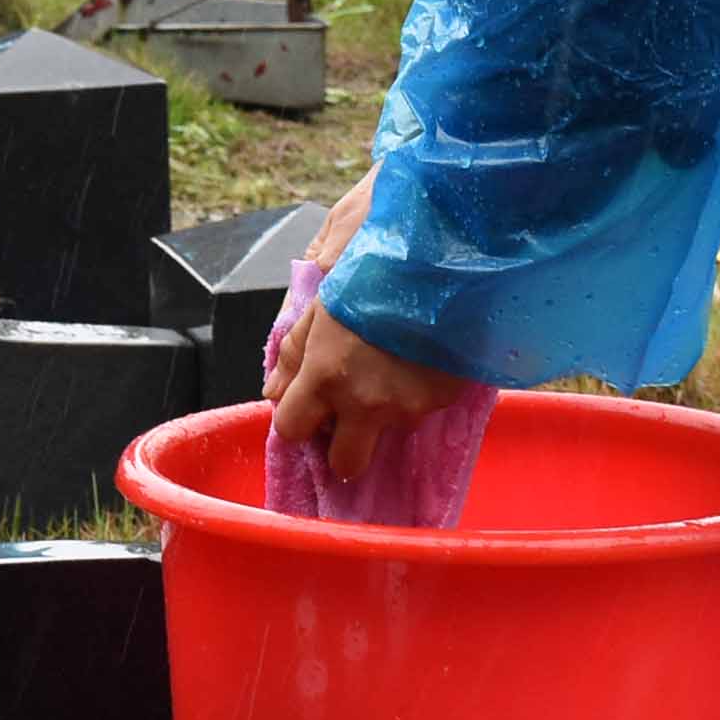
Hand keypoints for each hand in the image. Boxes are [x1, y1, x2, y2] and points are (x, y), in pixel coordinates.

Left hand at [264, 171, 463, 481]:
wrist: (446, 255)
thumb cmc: (376, 265)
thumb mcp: (324, 300)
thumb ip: (294, 350)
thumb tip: (273, 391)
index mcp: (326, 375)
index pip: (292, 430)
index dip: (297, 422)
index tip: (307, 409)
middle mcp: (366, 401)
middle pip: (345, 465)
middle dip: (342, 447)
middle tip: (348, 415)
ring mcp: (410, 405)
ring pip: (387, 430)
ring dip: (382, 408)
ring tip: (391, 359)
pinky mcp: (444, 400)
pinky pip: (421, 410)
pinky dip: (414, 391)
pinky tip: (418, 354)